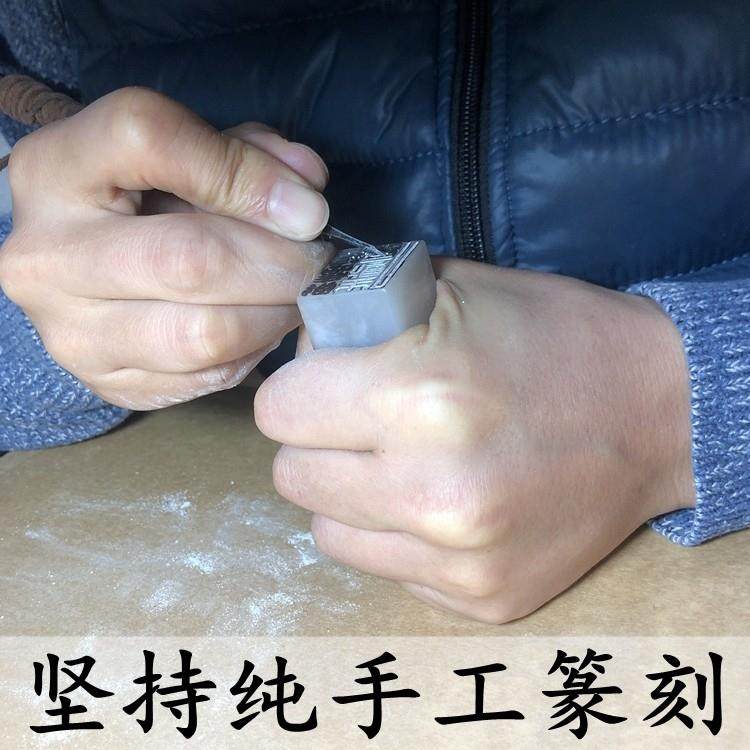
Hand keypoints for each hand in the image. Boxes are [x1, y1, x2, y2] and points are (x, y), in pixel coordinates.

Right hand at [0, 86, 330, 408]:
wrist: (80, 268)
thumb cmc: (143, 199)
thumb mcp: (186, 151)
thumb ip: (245, 153)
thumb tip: (307, 188)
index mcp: (57, 168)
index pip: (151, 143)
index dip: (248, 175)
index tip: (308, 208)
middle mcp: (47, 255)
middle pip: (189, 260)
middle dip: (280, 263)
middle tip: (320, 262)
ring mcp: (70, 332)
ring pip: (203, 335)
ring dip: (276, 315)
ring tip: (297, 294)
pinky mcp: (107, 383)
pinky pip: (209, 377)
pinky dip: (257, 351)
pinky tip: (264, 323)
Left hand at [254, 257, 695, 622]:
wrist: (658, 413)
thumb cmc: (554, 337)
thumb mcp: (452, 293)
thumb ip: (360, 316)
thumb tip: (300, 349)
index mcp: (419, 396)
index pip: (279, 410)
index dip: (297, 390)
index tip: (322, 384)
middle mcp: (431, 490)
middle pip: (292, 476)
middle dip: (314, 443)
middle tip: (356, 425)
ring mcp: (458, 557)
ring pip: (327, 531)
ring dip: (347, 496)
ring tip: (395, 465)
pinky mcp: (481, 598)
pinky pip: (384, 568)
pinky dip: (392, 535)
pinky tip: (436, 504)